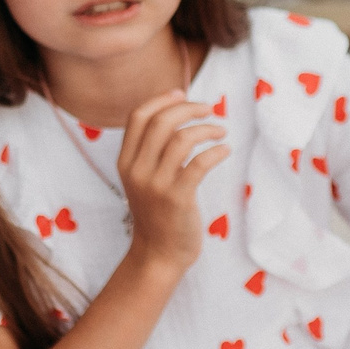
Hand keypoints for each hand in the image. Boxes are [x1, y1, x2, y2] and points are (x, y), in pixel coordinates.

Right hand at [116, 89, 228, 272]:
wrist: (158, 254)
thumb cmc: (158, 213)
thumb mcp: (143, 179)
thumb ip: (151, 151)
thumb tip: (175, 112)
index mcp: (125, 161)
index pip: (138, 116)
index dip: (162, 100)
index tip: (183, 94)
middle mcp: (136, 170)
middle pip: (161, 121)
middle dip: (189, 108)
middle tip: (210, 110)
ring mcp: (155, 184)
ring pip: (181, 138)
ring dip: (207, 129)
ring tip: (221, 132)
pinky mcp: (177, 198)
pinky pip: (199, 162)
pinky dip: (216, 151)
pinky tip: (224, 151)